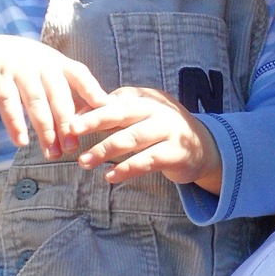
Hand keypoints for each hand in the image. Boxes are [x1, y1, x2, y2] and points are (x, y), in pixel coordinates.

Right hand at [0, 35, 109, 159]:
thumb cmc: (24, 68)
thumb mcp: (47, 70)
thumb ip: (70, 87)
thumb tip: (102, 110)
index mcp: (57, 62)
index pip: (80, 75)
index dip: (93, 92)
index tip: (107, 111)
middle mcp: (40, 63)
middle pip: (58, 95)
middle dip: (67, 123)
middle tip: (72, 147)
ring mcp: (18, 69)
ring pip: (35, 102)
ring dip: (44, 130)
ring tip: (51, 153)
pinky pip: (8, 103)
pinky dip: (15, 124)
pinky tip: (21, 142)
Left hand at [69, 86, 222, 191]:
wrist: (205, 147)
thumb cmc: (163, 130)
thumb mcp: (142, 115)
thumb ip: (115, 112)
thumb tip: (78, 115)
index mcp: (147, 99)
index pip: (115, 101)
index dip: (91, 109)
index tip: (69, 121)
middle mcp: (158, 111)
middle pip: (122, 114)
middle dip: (95, 121)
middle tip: (71, 131)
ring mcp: (169, 131)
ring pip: (133, 138)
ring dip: (106, 150)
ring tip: (84, 162)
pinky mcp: (176, 153)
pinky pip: (147, 161)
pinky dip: (127, 169)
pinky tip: (110, 177)